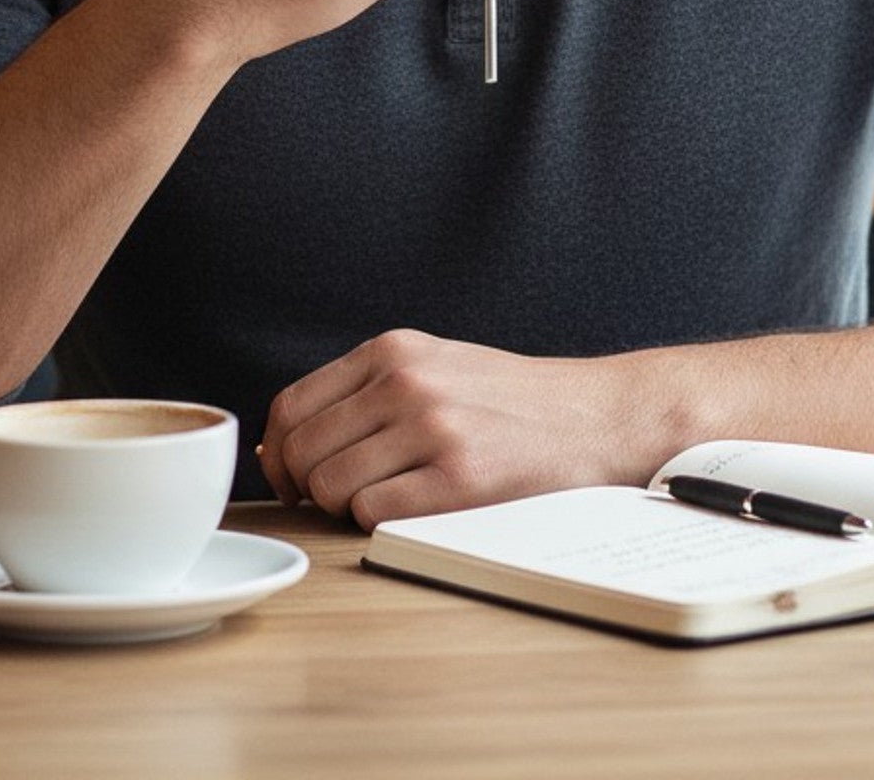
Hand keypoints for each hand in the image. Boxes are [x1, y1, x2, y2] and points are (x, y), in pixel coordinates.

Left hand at [258, 328, 648, 527]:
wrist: (594, 416)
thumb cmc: (509, 402)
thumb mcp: (433, 366)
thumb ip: (364, 392)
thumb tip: (281, 445)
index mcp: (392, 351)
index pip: (291, 407)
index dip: (279, 455)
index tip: (292, 480)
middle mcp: (405, 381)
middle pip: (301, 451)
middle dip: (306, 488)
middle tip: (333, 502)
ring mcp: (432, 427)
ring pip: (331, 487)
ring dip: (345, 508)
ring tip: (385, 498)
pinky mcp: (459, 478)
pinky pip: (373, 514)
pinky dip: (380, 523)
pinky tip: (415, 507)